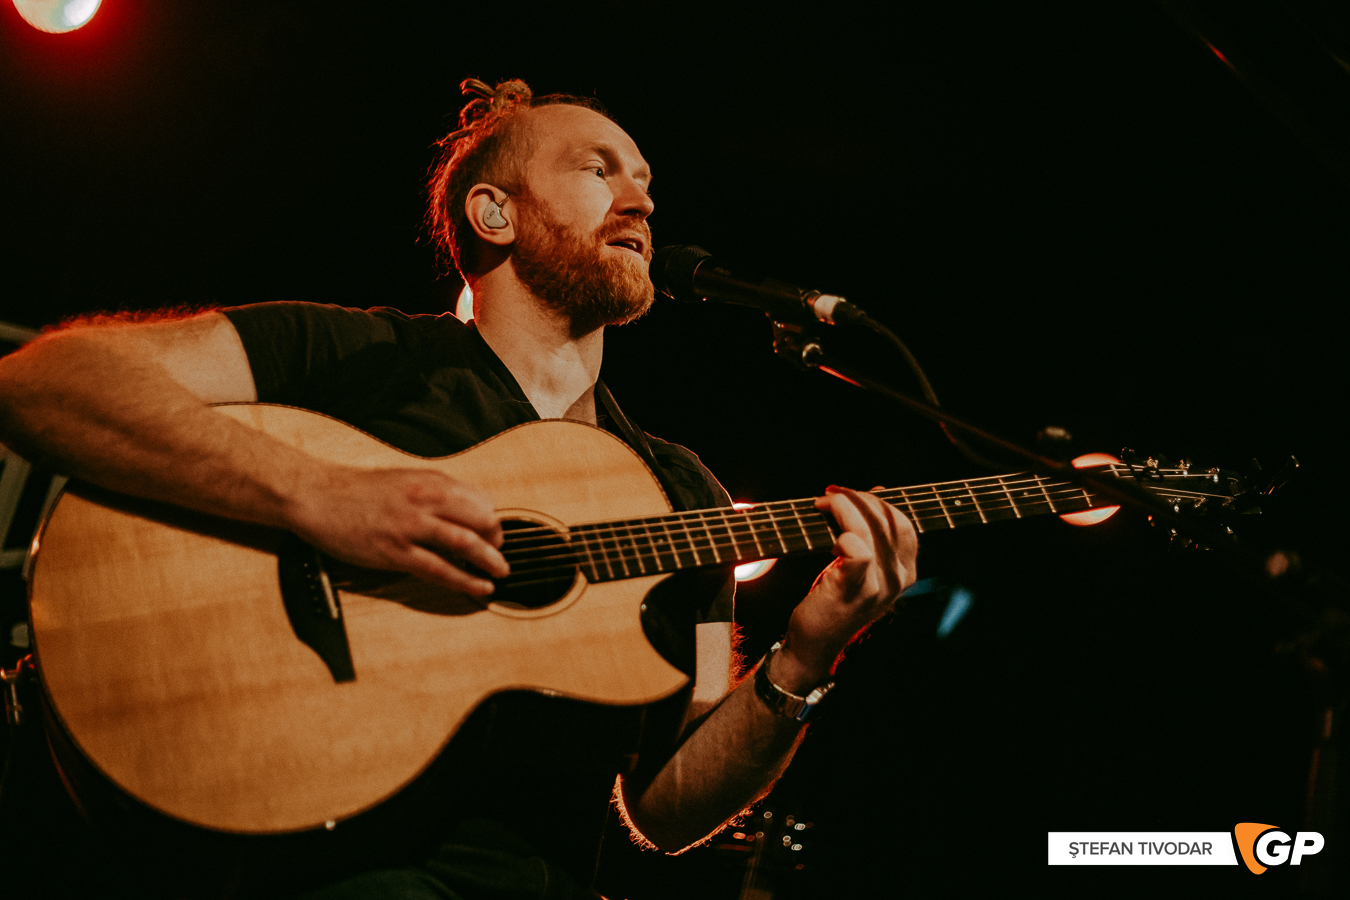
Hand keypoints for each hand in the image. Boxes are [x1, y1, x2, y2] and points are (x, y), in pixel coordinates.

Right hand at [285, 464, 507, 595]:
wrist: (316, 495)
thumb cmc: (355, 490)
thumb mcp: (404, 479)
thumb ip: (433, 493)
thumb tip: (462, 510)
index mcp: (429, 481)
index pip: (480, 499)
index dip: (493, 518)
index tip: (496, 532)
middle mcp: (425, 499)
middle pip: (481, 519)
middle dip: (497, 540)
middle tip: (500, 554)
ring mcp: (410, 526)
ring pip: (465, 543)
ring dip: (490, 560)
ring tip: (501, 572)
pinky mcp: (394, 552)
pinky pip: (439, 570)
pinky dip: (465, 581)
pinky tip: (479, 588)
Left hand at [772, 486, 916, 690]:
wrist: (814, 642)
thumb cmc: (833, 599)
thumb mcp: (859, 565)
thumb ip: (871, 535)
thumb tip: (878, 493)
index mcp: (904, 571)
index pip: (903, 522)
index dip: (876, 501)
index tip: (847, 493)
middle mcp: (899, 579)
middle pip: (889, 521)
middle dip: (858, 498)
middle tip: (830, 494)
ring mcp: (880, 586)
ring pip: (870, 529)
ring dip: (843, 507)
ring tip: (822, 504)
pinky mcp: (856, 590)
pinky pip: (857, 550)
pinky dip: (841, 533)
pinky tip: (827, 538)